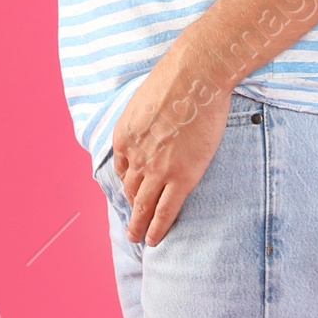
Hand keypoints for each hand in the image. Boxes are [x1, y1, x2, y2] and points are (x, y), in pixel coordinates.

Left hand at [110, 44, 230, 244]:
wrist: (194, 78)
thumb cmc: (175, 80)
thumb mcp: (145, 99)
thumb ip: (145, 118)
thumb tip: (154, 121)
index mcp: (124, 138)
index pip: (122, 170)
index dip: (127, 185)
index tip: (131, 193)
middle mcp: (135, 158)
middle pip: (130, 191)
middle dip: (130, 208)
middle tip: (130, 224)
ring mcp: (157, 171)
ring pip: (144, 206)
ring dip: (138, 224)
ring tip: (138, 237)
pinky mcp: (181, 178)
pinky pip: (165, 211)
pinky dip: (157, 228)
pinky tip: (153, 239)